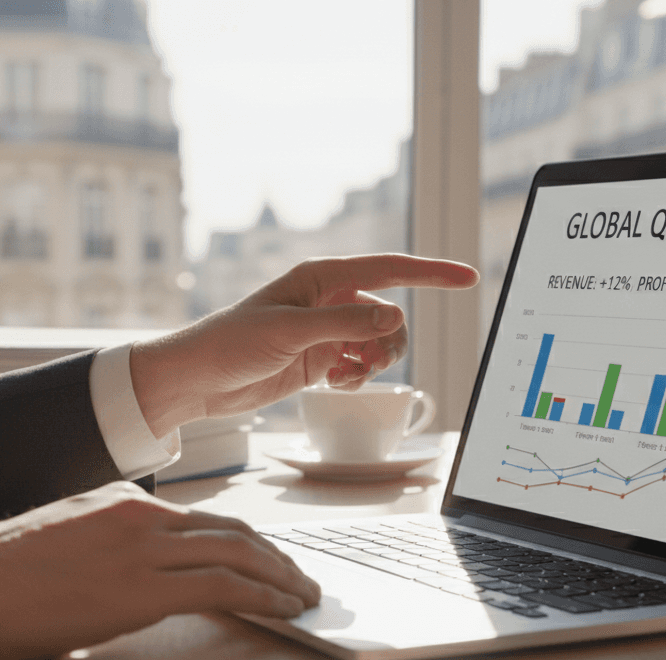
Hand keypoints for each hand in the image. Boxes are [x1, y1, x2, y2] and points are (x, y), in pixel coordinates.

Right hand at [0, 482, 319, 659]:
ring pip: (238, 554)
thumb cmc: (3, 572)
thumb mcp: (69, 535)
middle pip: (234, 531)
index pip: (208, 519)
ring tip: (305, 597)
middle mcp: (143, 515)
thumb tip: (147, 569)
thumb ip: (114, 542)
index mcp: (125, 501)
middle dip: (277, 558)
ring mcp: (143, 548)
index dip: (249, 542)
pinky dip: (262, 597)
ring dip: (281, 578)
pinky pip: (221, 587)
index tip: (272, 561)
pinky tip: (282, 609)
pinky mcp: (140, 588)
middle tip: (305, 579)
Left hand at [131, 253, 478, 435]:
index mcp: (323, 278)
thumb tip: (396, 317)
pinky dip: (356, 379)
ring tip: (346, 376)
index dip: (432, 273)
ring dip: (374, 364)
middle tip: (365, 363)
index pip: (391, 269)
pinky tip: (333, 385)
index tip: (468, 277)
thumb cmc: (231, 343)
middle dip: (390, 342)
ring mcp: (326, 331)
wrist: (197, 380)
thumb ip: (345, 325)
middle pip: (391, 316)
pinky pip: (361, 366)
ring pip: (380, 344)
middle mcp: (329, 300)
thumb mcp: (290, 332)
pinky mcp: (320, 359)